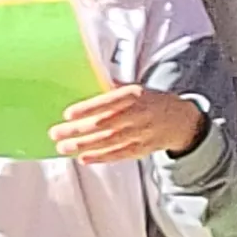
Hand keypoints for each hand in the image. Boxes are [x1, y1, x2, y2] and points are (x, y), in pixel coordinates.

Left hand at [52, 84, 205, 163]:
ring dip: (84, 145)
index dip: (87, 109)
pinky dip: (100, 157)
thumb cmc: (150, 101)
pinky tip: (83, 158)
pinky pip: (119, 155)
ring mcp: (141, 134)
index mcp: (134, 95)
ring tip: (62, 147)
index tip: (67, 114)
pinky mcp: (142, 149)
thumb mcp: (135, 88)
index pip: (108, 102)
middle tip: (55, 133)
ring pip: (109, 141)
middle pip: (104, 124)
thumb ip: (113, 88)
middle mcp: (138, 115)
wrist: (181, 120)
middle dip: (78, 129)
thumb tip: (88, 78)